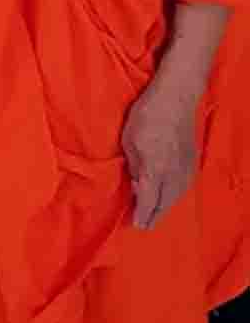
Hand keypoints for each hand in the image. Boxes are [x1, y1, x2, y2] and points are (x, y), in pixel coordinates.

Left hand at [121, 78, 198, 230]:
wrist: (176, 97)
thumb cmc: (146, 115)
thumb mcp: (129, 142)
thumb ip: (133, 167)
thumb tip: (136, 185)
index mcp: (156, 169)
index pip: (149, 202)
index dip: (142, 216)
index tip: (135, 225)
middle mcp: (174, 173)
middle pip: (165, 203)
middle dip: (153, 216)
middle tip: (143, 224)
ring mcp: (186, 167)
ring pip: (176, 196)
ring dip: (165, 207)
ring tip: (154, 213)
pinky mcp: (192, 160)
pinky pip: (184, 186)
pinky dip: (175, 195)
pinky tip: (169, 195)